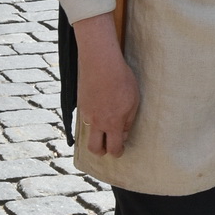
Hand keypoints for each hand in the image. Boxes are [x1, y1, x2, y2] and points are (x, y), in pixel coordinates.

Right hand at [74, 13, 140, 156]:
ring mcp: (86, 113)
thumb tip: (124, 133)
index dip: (118, 152)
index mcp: (112, 123)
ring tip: (104, 124)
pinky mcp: (80, 103)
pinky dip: (92, 118)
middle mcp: (96, 122)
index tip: (120, 149)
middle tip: (108, 145)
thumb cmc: (121, 79)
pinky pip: (85, 117)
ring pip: (88, 132)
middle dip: (101, 151)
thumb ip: (128, 120)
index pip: (113, 148)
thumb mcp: (133, 101)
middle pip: (94, 149)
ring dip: (95, 133)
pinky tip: (99, 107)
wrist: (100, 62)